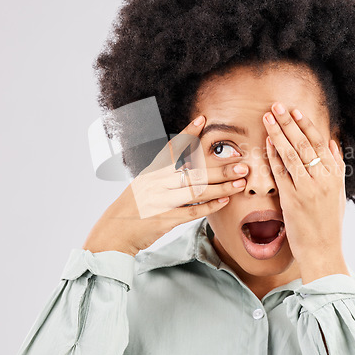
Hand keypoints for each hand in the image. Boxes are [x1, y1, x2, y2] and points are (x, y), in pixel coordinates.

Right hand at [82, 115, 248, 256]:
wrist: (113, 234)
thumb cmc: (130, 210)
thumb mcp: (142, 187)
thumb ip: (163, 177)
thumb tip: (186, 168)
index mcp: (151, 173)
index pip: (172, 149)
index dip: (188, 134)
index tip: (203, 120)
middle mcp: (156, 184)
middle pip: (193, 173)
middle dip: (220, 168)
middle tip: (241, 164)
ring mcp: (161, 202)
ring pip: (196, 191)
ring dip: (221, 187)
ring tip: (240, 182)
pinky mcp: (165, 220)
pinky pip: (191, 212)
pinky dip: (209, 206)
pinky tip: (224, 201)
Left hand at [262, 102, 348, 282]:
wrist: (323, 250)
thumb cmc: (329, 222)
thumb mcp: (338, 193)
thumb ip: (335, 166)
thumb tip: (331, 141)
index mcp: (335, 175)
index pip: (320, 142)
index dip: (306, 124)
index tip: (295, 110)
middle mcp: (323, 179)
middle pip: (304, 144)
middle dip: (289, 123)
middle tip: (277, 106)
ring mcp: (307, 188)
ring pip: (291, 154)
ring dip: (278, 134)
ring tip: (268, 118)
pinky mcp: (292, 199)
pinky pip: (281, 172)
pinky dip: (273, 155)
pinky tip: (266, 142)